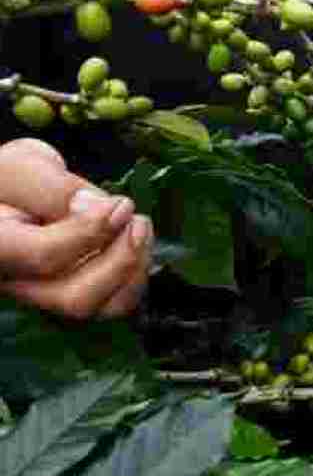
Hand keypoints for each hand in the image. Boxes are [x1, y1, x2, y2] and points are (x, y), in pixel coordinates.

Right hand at [0, 139, 151, 318]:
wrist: (6, 196)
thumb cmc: (9, 179)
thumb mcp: (22, 168)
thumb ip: (55, 189)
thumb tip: (99, 210)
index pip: (44, 256)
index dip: (92, 232)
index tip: (119, 204)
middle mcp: (17, 284)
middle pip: (77, 298)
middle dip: (122, 259)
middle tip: (136, 218)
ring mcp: (44, 296)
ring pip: (100, 307)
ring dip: (134, 268)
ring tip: (138, 225)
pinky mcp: (72, 294)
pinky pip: (111, 303)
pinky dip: (136, 275)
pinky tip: (136, 240)